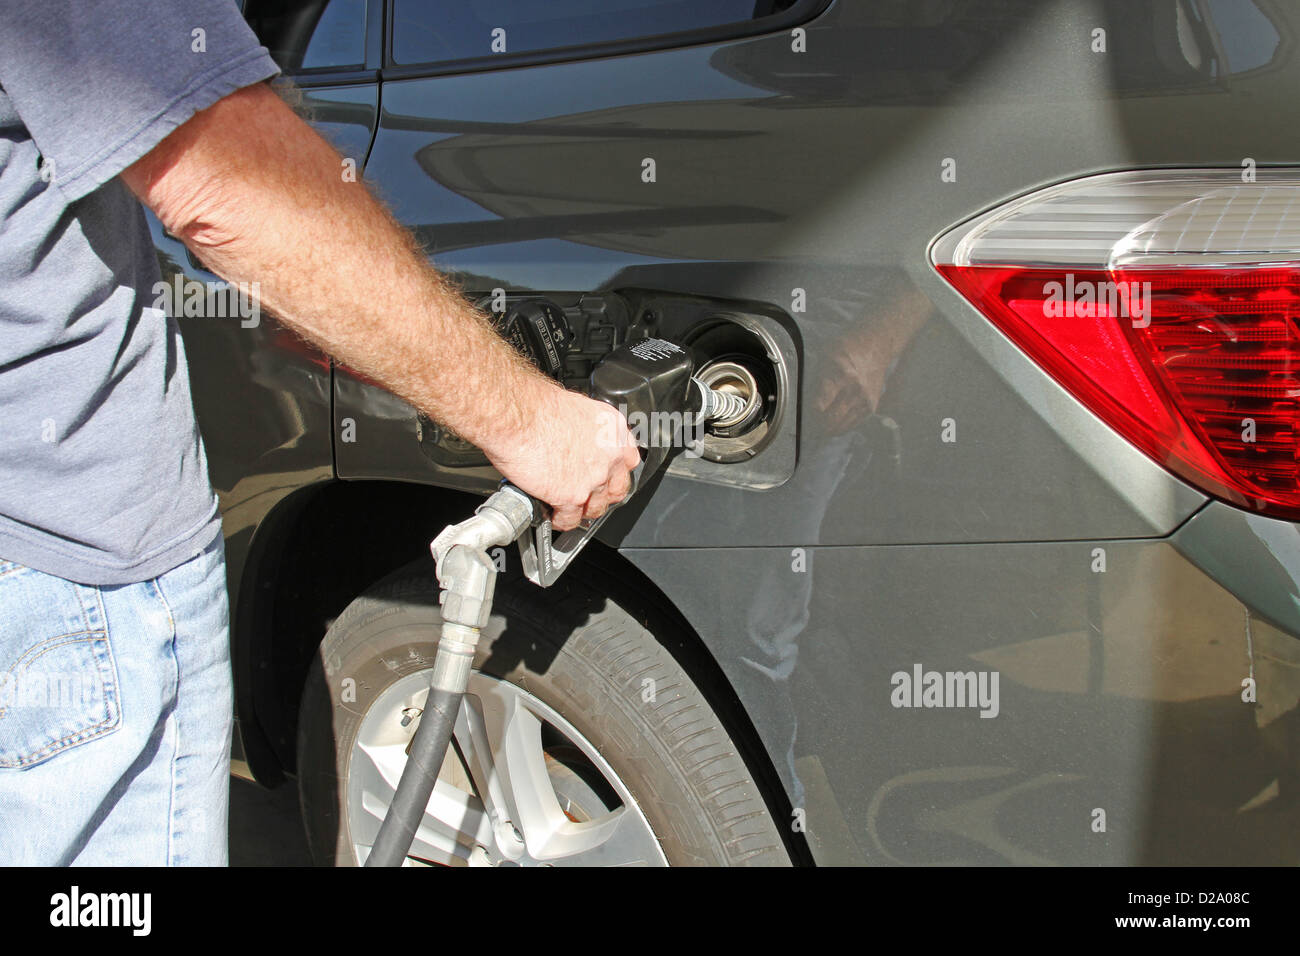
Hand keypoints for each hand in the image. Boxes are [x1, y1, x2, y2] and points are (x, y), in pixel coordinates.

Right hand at [486, 384, 641, 531]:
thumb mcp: (575, 408)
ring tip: (568, 509)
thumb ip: (586, 430)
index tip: (606, 476)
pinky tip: (552, 515)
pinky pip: (570, 519)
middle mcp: (610, 455)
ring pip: (595, 508)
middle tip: (587, 496)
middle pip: (617, 488)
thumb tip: (577, 441)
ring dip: (581, 511)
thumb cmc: (535, 406)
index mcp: (613, 429)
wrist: (517, 416)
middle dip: (602, 496)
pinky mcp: (572, 496)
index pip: (627, 459)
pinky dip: (560, 520)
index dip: (614, 472)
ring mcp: (593, 478)